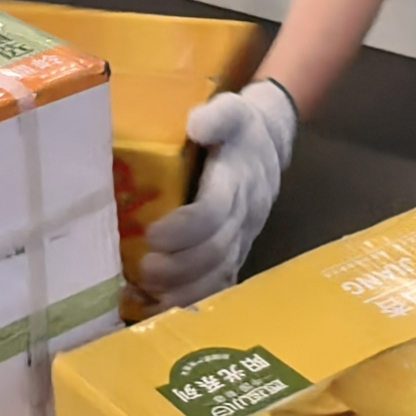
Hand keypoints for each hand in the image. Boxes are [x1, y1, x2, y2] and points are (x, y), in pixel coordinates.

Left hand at [138, 78, 296, 305]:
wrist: (272, 144)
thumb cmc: (242, 128)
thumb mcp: (233, 108)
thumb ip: (218, 114)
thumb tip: (197, 125)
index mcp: (238, 181)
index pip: (214, 211)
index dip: (185, 228)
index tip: (153, 234)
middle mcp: (243, 215)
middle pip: (215, 251)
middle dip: (179, 266)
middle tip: (144, 269)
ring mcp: (242, 238)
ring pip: (220, 274)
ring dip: (185, 290)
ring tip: (149, 293)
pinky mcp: (237, 252)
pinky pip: (221, 284)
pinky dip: (193, 300)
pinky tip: (162, 308)